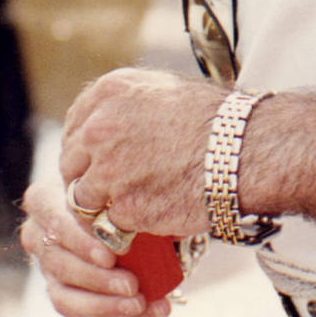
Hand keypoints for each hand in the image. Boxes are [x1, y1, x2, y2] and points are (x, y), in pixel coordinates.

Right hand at [20, 179, 170, 316]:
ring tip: (140, 302)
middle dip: (98, 279)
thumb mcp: (107, 188)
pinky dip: (115, 309)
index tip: (112, 258)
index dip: (83, 244)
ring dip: (106, 301)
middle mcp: (36, 233)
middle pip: (60, 264)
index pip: (58, 226)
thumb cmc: (107, 187)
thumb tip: (147, 222)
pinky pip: (76, 307)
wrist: (97, 200)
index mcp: (43, 199)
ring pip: (64, 293)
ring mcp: (44, 264)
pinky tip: (150, 308)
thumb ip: (115, 202)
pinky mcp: (57, 288)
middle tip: (131, 285)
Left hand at [60, 67, 222, 238]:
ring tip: (137, 203)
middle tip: (115, 189)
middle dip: (89, 178)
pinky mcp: (123, 207)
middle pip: (70, 164)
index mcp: (110, 92)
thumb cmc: (216, 119)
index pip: (74, 128)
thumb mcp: (166, 90)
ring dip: (105, 206)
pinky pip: (108, 224)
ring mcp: (108, 170)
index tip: (99, 162)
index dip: (86, 150)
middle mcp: (100, 127)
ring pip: (83, 199)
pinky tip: (152, 214)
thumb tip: (106, 123)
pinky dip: (127, 225)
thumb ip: (127, 105)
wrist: (245, 149)